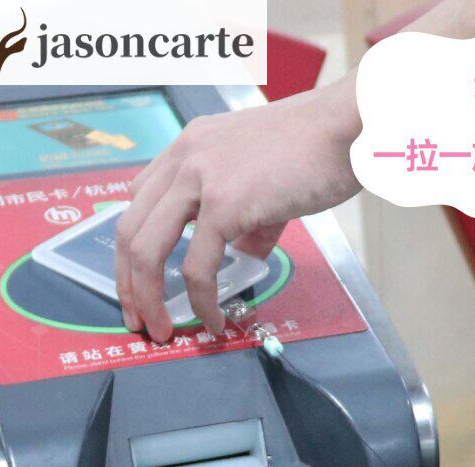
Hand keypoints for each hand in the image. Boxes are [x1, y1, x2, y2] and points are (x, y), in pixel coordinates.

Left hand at [115, 77, 360, 341]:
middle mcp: (184, 158)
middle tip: (138, 319)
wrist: (347, 129)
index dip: (133, 250)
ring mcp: (200, 180)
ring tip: (163, 330)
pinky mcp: (226, 204)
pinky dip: (201, 303)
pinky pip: (198, 268)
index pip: (139, 203)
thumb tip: (241, 256)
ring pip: (148, 251)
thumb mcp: (265, 181)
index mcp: (190, 148)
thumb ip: (245, 220)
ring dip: (148, 300)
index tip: (142, 282)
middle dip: (127, 284)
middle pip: (129, 230)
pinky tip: (214, 321)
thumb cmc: (317, 150)